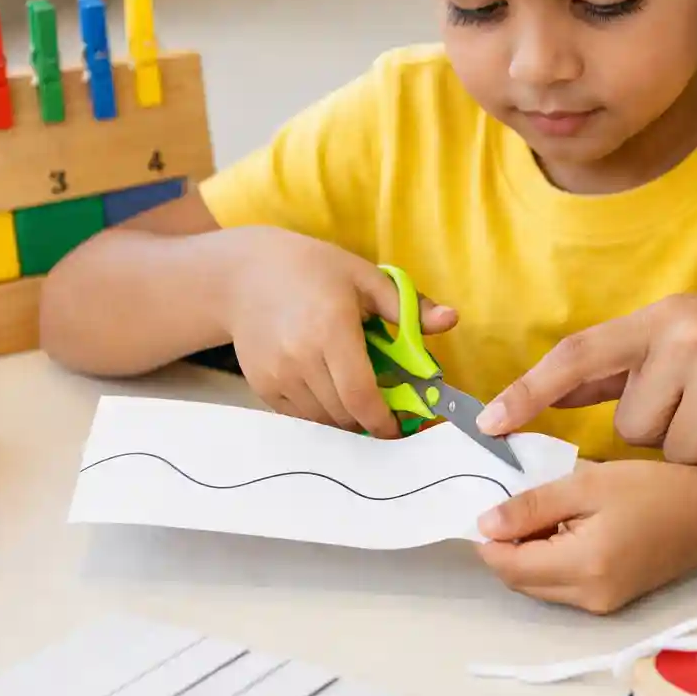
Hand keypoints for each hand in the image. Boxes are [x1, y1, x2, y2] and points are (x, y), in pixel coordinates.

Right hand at [221, 227, 456, 438]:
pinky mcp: (261, 386)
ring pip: (323, 420)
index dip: (385, 420)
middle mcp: (300, 357)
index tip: (402, 425)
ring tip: (359, 399)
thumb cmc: (312, 269)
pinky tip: (330, 392)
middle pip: (345, 413)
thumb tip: (452, 320)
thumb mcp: (364, 277)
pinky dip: (321, 414)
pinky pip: (299, 417)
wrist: (244, 274)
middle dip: (370, 420)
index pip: (363, 395)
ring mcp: (277, 375)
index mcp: (332, 328)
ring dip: (346, 418)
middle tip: (388, 412)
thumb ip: (408, 306)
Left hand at [476, 461, 696, 613]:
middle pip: (518, 580)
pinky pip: (560, 586)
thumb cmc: (653, 490)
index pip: (507, 565)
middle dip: (506, 545)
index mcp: (581, 567)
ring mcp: (598, 606)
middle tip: (517, 501)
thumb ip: (533, 505)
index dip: (488, 538)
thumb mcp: (588, 484)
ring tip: (547, 511)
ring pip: (536, 585)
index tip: (487, 502)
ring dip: (527, 553)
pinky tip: (566, 529)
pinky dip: (550, 560)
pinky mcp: (608, 602)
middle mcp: (586, 598)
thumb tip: (484, 524)